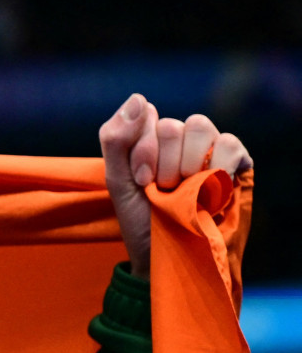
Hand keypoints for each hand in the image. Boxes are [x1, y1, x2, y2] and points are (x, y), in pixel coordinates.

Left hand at [98, 93, 251, 279]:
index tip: (141, 181)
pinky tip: (208, 185)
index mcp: (152, 138)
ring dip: (186, 164)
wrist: (165, 254)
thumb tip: (140, 97)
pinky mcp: (236, 164)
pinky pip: (230, 143)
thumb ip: (116, 139)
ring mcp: (209, 150)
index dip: (142, 151)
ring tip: (185, 190)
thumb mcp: (117, 181)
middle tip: (163, 188)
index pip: (148, 116)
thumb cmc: (140, 219)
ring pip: (200, 126)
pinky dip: (216, 164)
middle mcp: (182, 140)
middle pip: (174, 123)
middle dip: (162, 163)